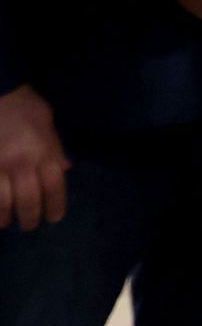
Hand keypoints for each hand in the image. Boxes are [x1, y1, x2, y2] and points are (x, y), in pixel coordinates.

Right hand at [0, 84, 69, 230]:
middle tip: (30, 225)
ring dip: (4, 217)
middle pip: (28, 200)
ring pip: (1, 203)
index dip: (56, 205)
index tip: (54, 218)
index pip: (54, 185)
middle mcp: (21, 162)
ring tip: (7, 223)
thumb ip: (55, 148)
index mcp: (42, 150)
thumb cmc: (24, 105)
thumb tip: (64, 169)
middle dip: (30, 218)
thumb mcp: (47, 122)